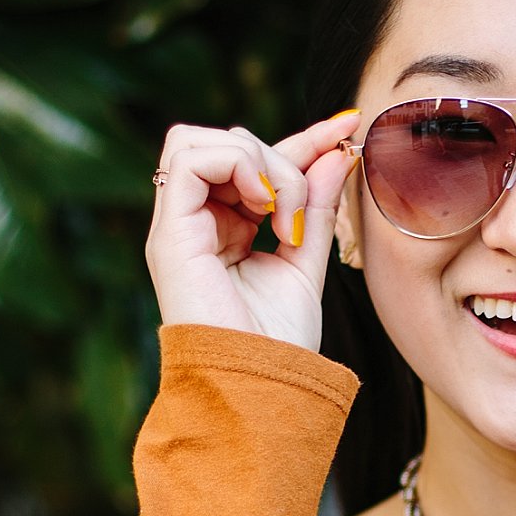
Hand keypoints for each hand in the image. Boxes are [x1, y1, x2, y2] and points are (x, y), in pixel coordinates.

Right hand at [143, 113, 355, 347]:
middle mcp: (192, 224)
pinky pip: (191, 158)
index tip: (347, 128)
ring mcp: (175, 227)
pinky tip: (265, 206)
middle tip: (302, 210)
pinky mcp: (168, 234)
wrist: (259, 387)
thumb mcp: (307, 260)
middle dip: (281, 157)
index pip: (253, 162)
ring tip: (282, 211)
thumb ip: (317, 207)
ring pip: (201, 140)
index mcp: (220, 231)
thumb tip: (337, 152)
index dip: (302, 139)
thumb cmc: (278, 343)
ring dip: (258, 162)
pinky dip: (237, 165)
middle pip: (226, 142)